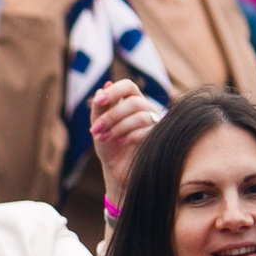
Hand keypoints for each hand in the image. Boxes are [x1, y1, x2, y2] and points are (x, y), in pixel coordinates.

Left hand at [88, 77, 161, 210]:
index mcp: (131, 101)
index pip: (128, 86)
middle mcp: (147, 109)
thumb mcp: (98, 125)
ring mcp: (156, 123)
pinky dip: (130, 136)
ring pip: (141, 116)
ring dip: (118, 127)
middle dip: (111, 116)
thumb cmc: (108, 144)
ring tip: (105, 138)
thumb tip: (102, 89)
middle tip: (95, 129)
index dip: (114, 91)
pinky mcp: (159, 137)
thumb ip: (100, 107)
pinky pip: (148, 131)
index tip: (99, 101)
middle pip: (134, 102)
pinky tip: (120, 142)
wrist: (116, 169)